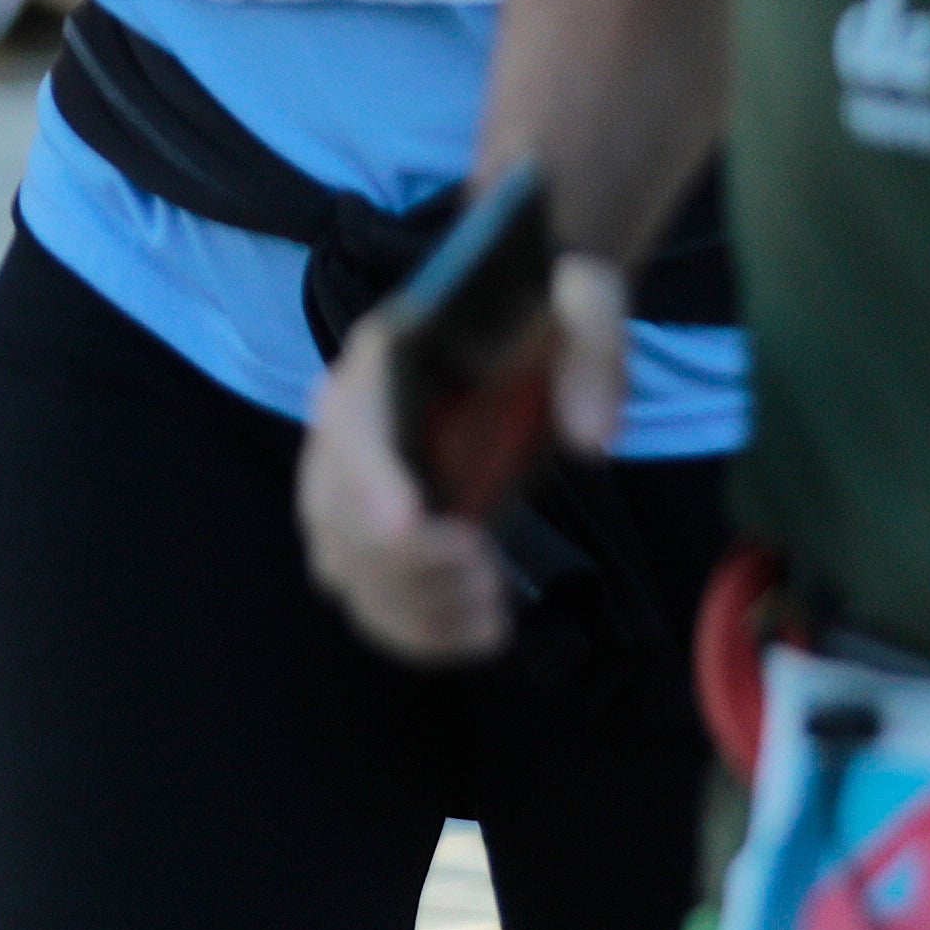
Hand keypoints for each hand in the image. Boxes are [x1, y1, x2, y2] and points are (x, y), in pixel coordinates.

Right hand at [296, 256, 639, 664]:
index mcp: (385, 355)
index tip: (414, 526)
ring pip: (341, 567)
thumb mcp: (585, 297)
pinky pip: (367, 596)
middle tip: (488, 575)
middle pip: (334, 513)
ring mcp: (353, 478)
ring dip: (410, 607)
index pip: (352, 425)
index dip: (369, 480)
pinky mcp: (376, 525)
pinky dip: (416, 631)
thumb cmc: (549, 302)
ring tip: (491, 609)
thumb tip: (590, 440)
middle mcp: (348, 417)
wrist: (531, 313)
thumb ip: (594, 347)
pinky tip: (483, 630)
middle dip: (405, 563)